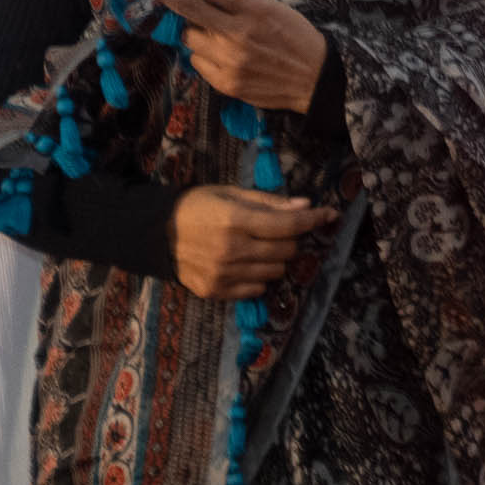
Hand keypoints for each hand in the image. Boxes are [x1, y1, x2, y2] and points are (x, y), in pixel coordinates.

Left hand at [129, 0, 328, 113]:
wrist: (316, 79)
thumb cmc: (298, 38)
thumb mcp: (277, 9)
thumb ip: (240, 2)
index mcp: (255, 10)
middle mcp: (238, 33)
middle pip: (187, 8)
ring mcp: (229, 60)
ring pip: (190, 38)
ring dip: (197, 33)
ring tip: (218, 36)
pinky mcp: (225, 82)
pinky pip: (197, 62)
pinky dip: (206, 56)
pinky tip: (225, 58)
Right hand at [173, 185, 338, 300]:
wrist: (155, 233)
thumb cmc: (197, 207)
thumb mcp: (230, 194)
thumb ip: (269, 202)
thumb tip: (305, 206)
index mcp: (235, 220)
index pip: (288, 225)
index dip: (314, 219)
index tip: (329, 214)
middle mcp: (231, 250)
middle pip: (287, 251)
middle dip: (291, 239)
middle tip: (279, 231)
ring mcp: (223, 274)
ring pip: (276, 272)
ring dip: (276, 259)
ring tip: (259, 247)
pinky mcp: (215, 291)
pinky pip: (256, 289)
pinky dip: (259, 277)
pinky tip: (246, 263)